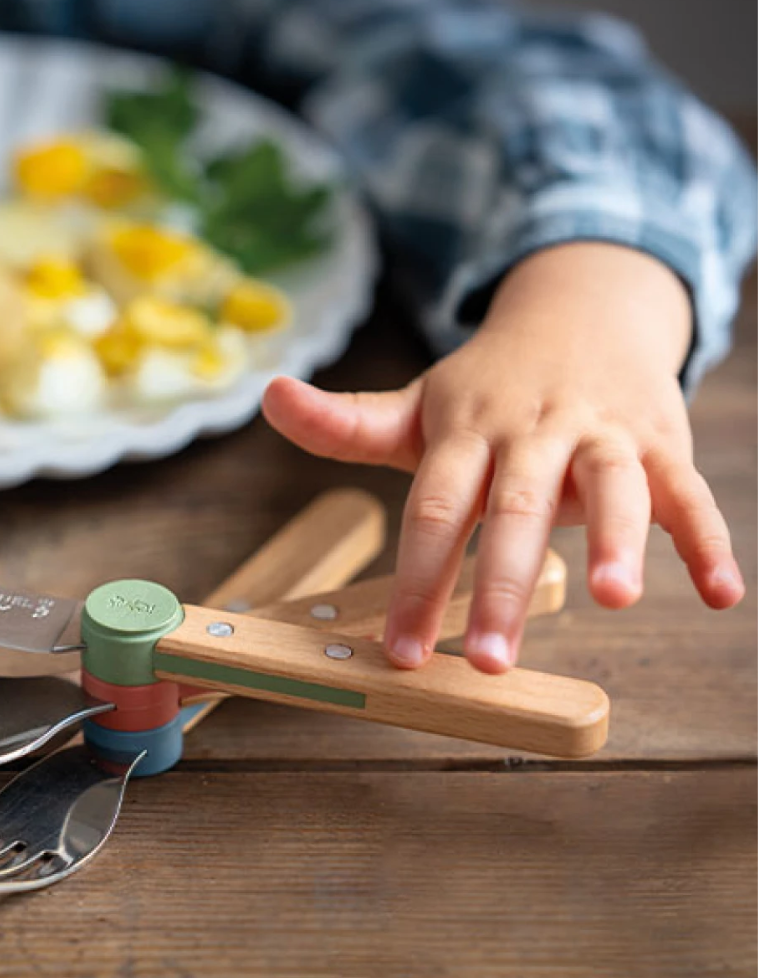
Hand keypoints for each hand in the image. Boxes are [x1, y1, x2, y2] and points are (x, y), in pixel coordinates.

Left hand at [263, 242, 744, 672]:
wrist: (577, 314)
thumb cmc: (486, 387)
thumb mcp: (417, 406)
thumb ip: (346, 422)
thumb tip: (266, 394)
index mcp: (466, 431)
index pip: (435, 509)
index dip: (419, 578)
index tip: (404, 652)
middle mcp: (530, 432)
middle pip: (515, 511)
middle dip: (503, 586)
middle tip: (492, 663)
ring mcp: (598, 434)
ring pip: (610, 486)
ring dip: (618, 540)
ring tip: (616, 599)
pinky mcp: (656, 441)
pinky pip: (686, 490)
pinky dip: (707, 537)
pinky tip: (724, 593)